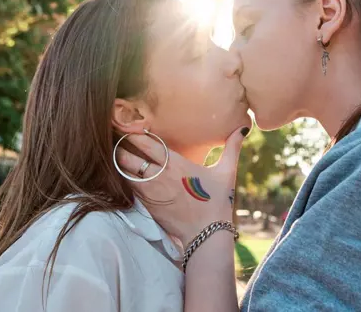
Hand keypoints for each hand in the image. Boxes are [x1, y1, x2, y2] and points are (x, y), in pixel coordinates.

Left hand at [118, 126, 248, 245]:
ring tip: (115, 156)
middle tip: (115, 139)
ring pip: (123, 172)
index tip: (129, 126)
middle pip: (127, 156)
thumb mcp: (227, 172)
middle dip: (119, 146)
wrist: (206, 233)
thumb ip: (232, 147)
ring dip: (118, 164)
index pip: (145, 142)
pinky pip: (127, 189)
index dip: (133, 133)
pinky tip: (121, 175)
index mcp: (175, 163)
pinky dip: (122, 180)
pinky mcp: (146, 206)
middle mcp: (159, 175)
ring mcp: (150, 192)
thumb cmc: (217, 201)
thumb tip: (244, 127)